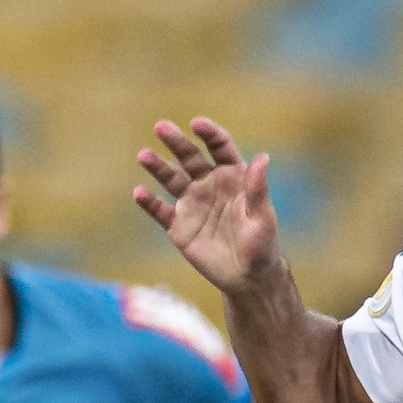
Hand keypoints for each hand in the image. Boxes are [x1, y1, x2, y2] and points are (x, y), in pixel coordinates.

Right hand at [133, 118, 284, 294]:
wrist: (247, 278)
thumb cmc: (262, 246)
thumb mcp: (262, 218)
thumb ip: (258, 190)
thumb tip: (262, 158)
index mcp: (233, 176)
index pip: (219, 147)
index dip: (208, 133)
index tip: (196, 124)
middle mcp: (209, 184)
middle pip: (190, 157)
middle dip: (176, 142)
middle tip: (161, 126)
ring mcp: (192, 204)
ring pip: (171, 179)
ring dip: (157, 167)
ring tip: (143, 155)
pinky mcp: (179, 226)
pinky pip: (160, 211)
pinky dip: (149, 202)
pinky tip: (139, 193)